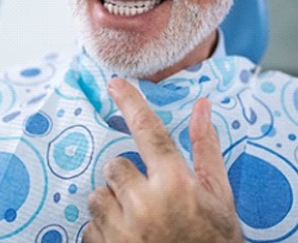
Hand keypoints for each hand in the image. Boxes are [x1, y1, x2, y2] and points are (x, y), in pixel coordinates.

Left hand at [83, 77, 242, 242]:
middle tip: (147, 198)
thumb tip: (202, 106)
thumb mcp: (218, 197)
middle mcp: (145, 204)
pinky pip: (90, 226)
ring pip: (98, 195)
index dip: (131, 102)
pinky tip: (128, 241)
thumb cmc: (213, 241)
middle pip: (114, 166)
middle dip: (127, 178)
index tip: (115, 83)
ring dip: (113, 204)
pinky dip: (104, 230)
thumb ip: (205, 148)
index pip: (149, 131)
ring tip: (138, 223)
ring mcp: (122, 230)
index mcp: (175, 185)